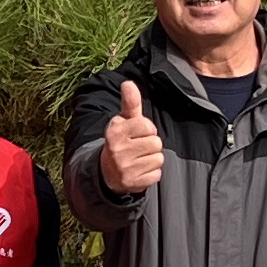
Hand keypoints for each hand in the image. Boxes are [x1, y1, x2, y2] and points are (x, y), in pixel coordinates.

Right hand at [100, 79, 165, 196]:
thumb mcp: (123, 121)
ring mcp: (124, 168)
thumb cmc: (122, 141)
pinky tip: (140, 171)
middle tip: (138, 148)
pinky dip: (151, 174)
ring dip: (152, 159)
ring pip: (158, 159)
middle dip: (151, 145)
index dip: (147, 129)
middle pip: (156, 143)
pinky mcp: (132, 183)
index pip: (147, 126)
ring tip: (139, 159)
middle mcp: (117, 149)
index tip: (138, 133)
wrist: (107, 172)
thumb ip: (130, 103)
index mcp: (115, 131)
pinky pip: (156, 174)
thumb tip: (128, 83)